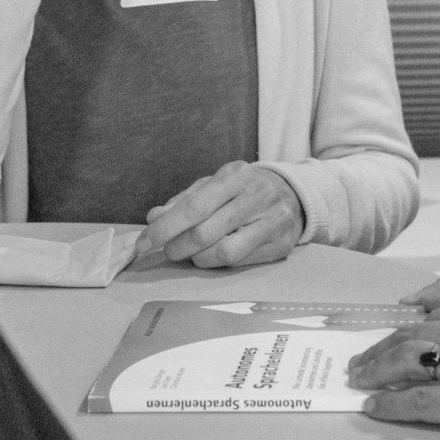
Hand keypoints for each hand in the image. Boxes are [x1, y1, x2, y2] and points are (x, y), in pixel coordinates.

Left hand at [136, 162, 304, 267]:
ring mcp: (272, 220)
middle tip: (167, 250)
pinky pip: (241, 262)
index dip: (164, 227)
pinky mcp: (281, 244)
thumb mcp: (215, 185)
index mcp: (235, 175)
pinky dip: (218, 264)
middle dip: (177, 246)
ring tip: (191, 254)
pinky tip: (212, 257)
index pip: (193, 206)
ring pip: (223, 251)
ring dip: (197, 258)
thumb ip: (185, 199)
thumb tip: (154, 216)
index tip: (144, 242)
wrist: (295, 194)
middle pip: (205, 230)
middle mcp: (256, 194)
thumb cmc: (245, 190)